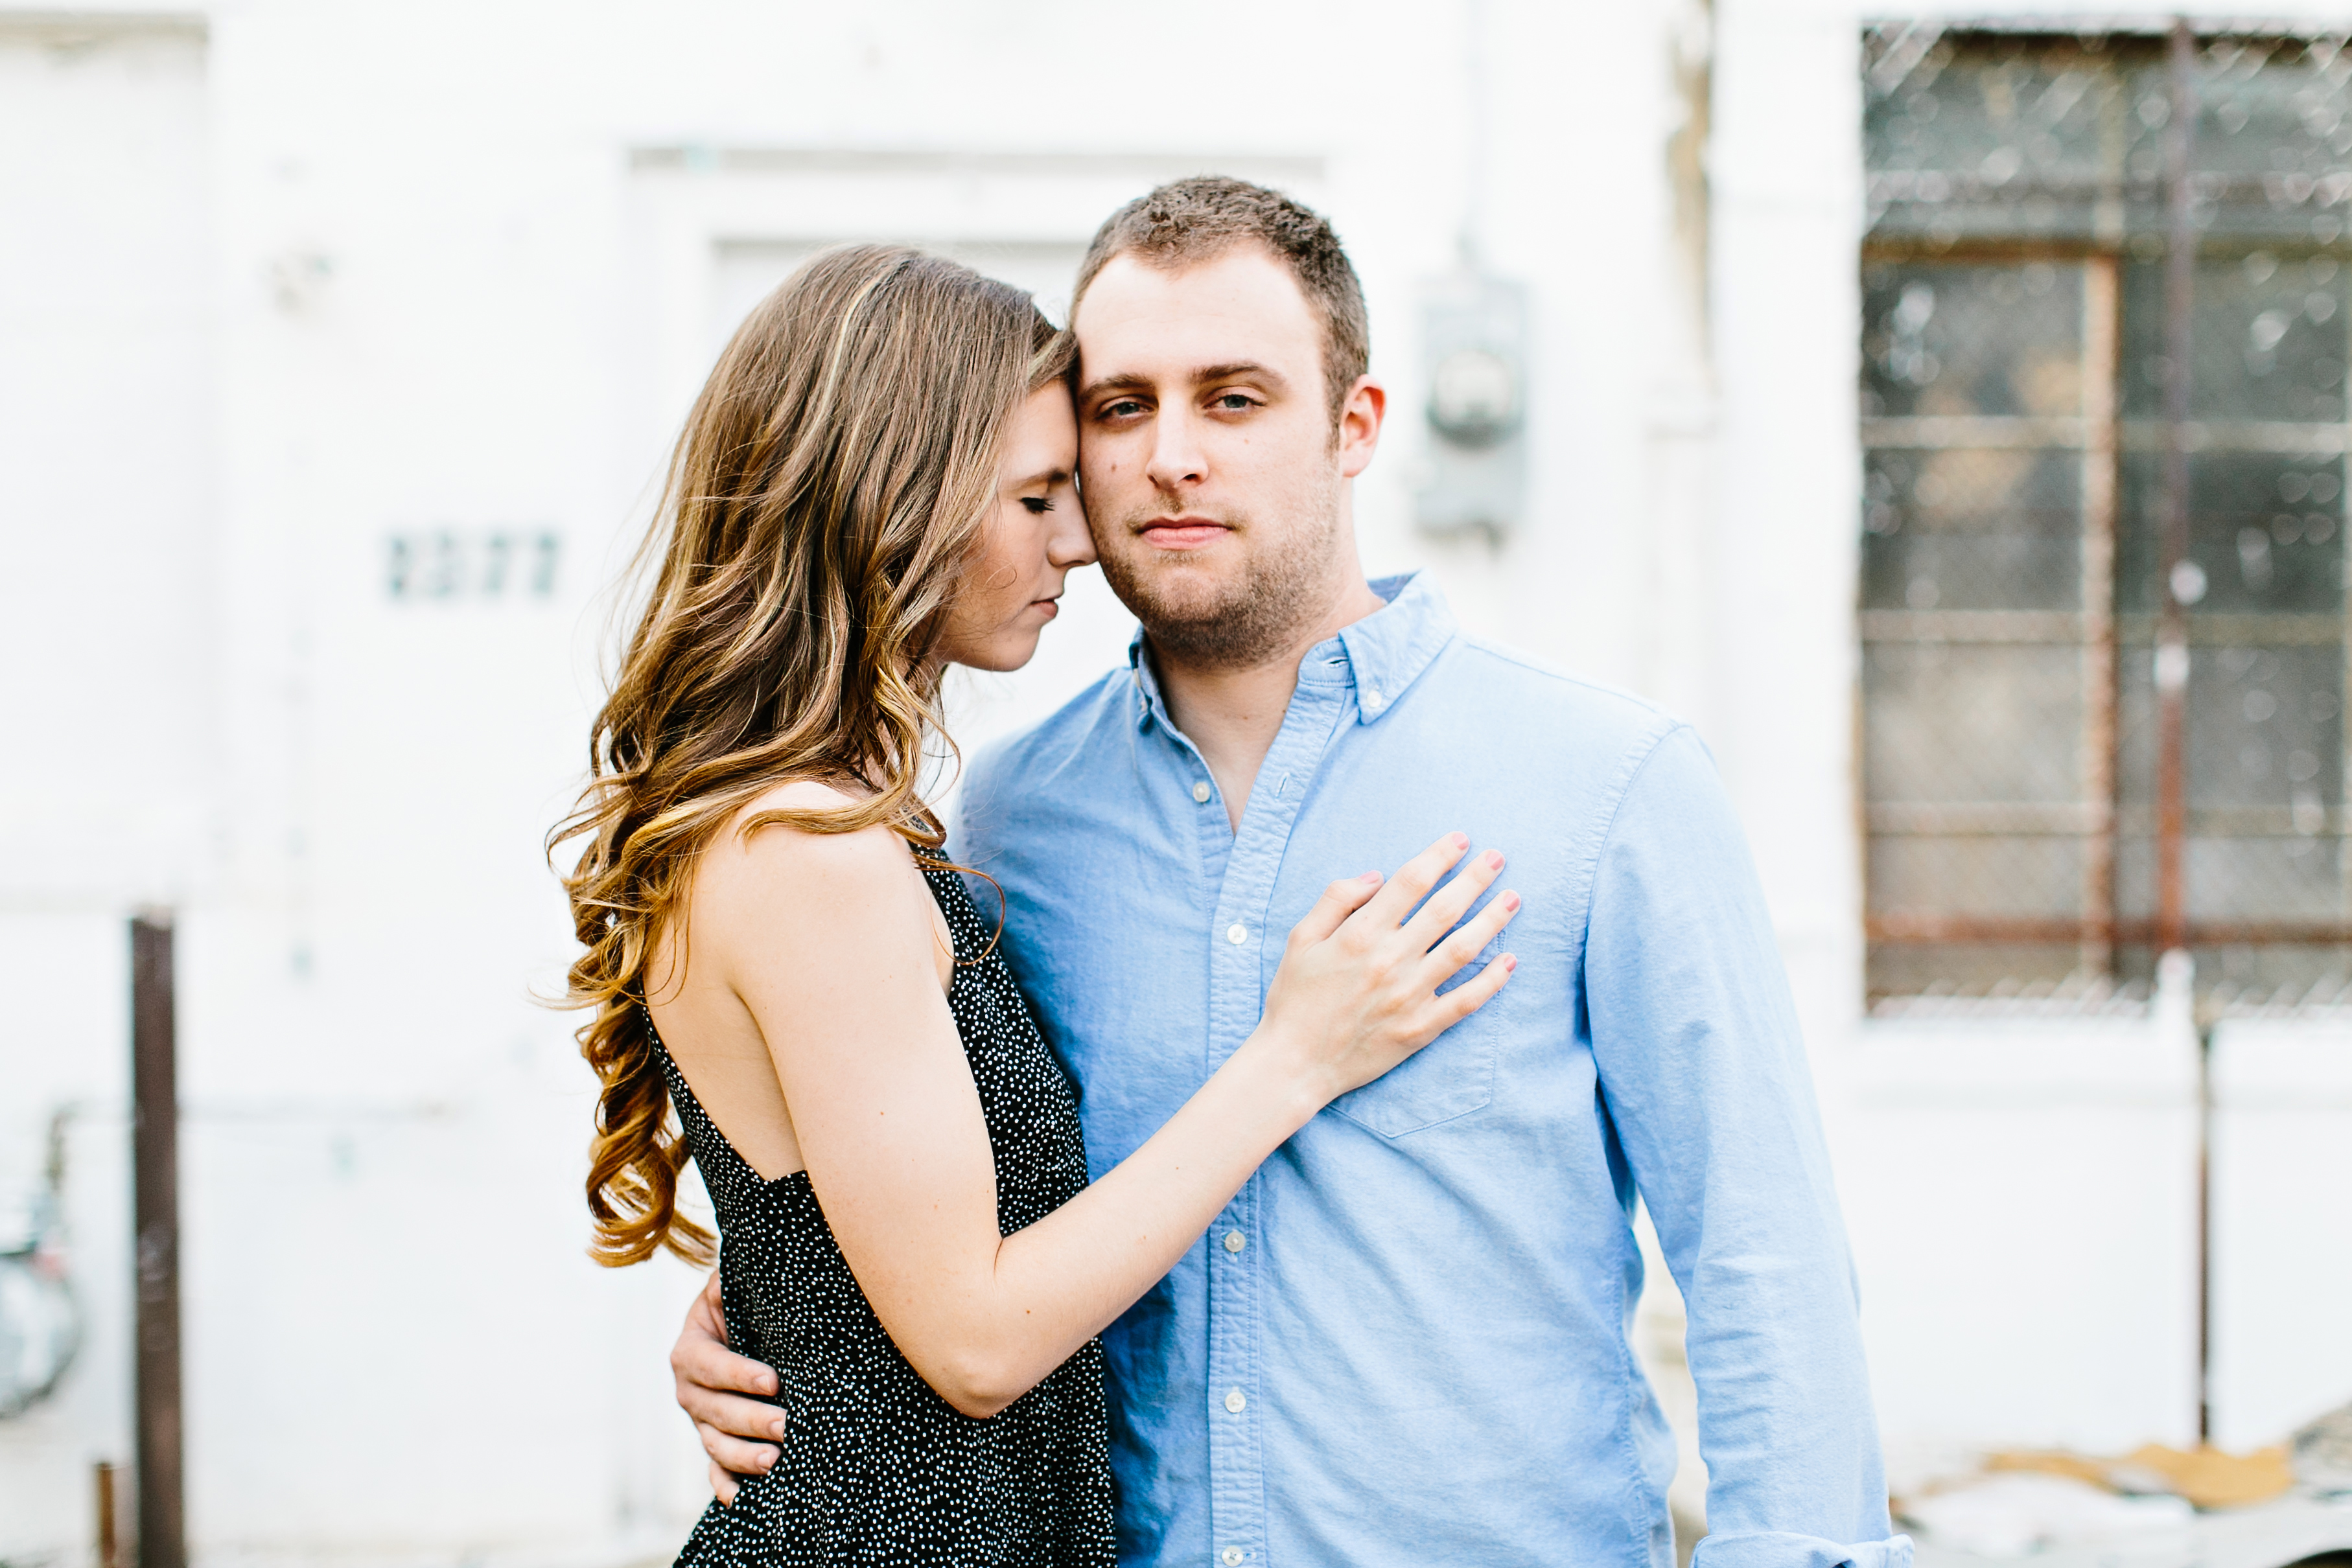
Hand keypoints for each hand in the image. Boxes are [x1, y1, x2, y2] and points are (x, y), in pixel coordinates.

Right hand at [671, 1268, 783, 1504]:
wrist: (738, 1327)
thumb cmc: (740, 1305)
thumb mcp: (729, 1288)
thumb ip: (728, 1282)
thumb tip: (737, 1271)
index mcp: (690, 1350)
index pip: (710, 1365)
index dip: (738, 1374)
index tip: (772, 1381)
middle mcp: (689, 1390)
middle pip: (715, 1411)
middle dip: (752, 1420)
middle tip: (785, 1426)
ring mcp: (700, 1420)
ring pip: (716, 1444)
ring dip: (743, 1456)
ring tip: (774, 1461)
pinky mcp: (714, 1441)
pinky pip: (714, 1469)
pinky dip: (725, 1486)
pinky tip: (741, 1499)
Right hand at [1256, 831, 1518, 1103]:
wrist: (1296, 1063)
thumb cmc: (1295, 999)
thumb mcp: (1299, 938)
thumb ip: (1336, 899)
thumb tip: (1378, 876)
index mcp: (1360, 934)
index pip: (1410, 882)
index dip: (1439, 856)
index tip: (1460, 840)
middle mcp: (1390, 960)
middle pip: (1445, 909)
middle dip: (1476, 878)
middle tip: (1499, 857)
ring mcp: (1410, 995)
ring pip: (1463, 949)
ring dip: (1492, 919)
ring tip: (1513, 898)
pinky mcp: (1421, 1028)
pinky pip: (1467, 1000)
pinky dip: (1493, 980)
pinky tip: (1510, 959)